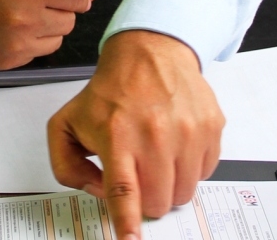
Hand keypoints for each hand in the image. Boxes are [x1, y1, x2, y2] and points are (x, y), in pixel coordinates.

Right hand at [0, 0, 97, 69]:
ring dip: (46, 31)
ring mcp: (18, 44)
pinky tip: (9, 34)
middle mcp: (27, 18)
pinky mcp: (9, 63)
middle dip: (58, 13)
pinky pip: (36, 55)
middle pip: (69, 22)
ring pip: (56, 41)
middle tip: (34, 5)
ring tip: (21, 20)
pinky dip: (29, 45)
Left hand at [45, 30, 223, 238]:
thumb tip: (97, 193)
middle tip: (139, 177)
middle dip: (147, 201)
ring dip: (169, 187)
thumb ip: (68, 167)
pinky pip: (205, 172)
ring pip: (184, 192)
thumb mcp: (66, 125)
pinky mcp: (210, 128)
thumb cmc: (110, 92)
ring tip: (156, 160)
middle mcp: (155, 134)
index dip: (127, 222)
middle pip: (158, 200)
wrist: (150, 54)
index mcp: (117, 136)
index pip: (124, 191)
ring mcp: (187, 131)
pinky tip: (175, 146)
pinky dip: (189, 169)